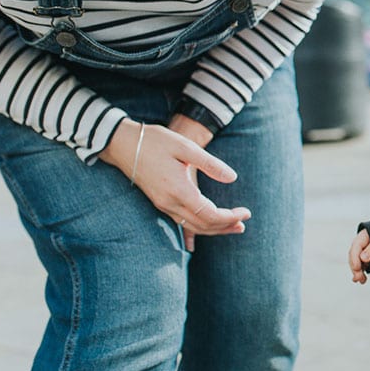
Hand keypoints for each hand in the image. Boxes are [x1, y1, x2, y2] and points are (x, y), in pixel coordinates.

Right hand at [100, 118, 249, 248]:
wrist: (123, 144)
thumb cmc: (155, 141)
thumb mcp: (186, 147)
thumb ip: (211, 164)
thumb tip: (233, 178)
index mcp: (178, 190)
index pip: (210, 215)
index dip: (230, 217)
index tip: (246, 212)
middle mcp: (169, 203)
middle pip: (203, 225)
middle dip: (225, 226)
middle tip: (244, 223)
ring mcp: (162, 205)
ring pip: (192, 226)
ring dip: (214, 229)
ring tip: (233, 226)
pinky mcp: (159, 203)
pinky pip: (183, 222)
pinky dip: (200, 226)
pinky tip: (210, 224)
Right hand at [348, 228, 369, 282]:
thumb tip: (363, 258)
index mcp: (365, 235)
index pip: (356, 247)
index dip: (354, 258)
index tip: (357, 268)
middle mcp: (363, 242)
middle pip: (354, 255)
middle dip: (355, 267)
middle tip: (359, 278)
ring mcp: (365, 249)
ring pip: (357, 261)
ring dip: (357, 271)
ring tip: (362, 280)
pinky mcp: (369, 256)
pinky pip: (362, 264)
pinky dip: (361, 271)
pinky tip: (362, 279)